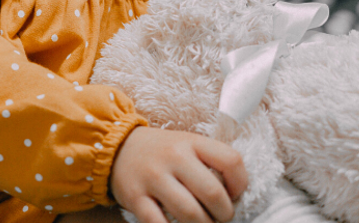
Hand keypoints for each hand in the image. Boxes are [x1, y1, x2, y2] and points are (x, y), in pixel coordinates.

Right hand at [110, 127, 247, 222]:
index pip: (231, 161)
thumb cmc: (163, 151)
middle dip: (224, 213)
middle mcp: (174, 158)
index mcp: (193, 142)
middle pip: (212, 192)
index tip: (235, 194)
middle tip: (221, 217)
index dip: (240, 183)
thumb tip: (233, 196)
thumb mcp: (189, 144)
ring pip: (189, 213)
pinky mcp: (135, 198)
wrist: (117, 147)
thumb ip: (210, 162)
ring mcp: (153, 178)